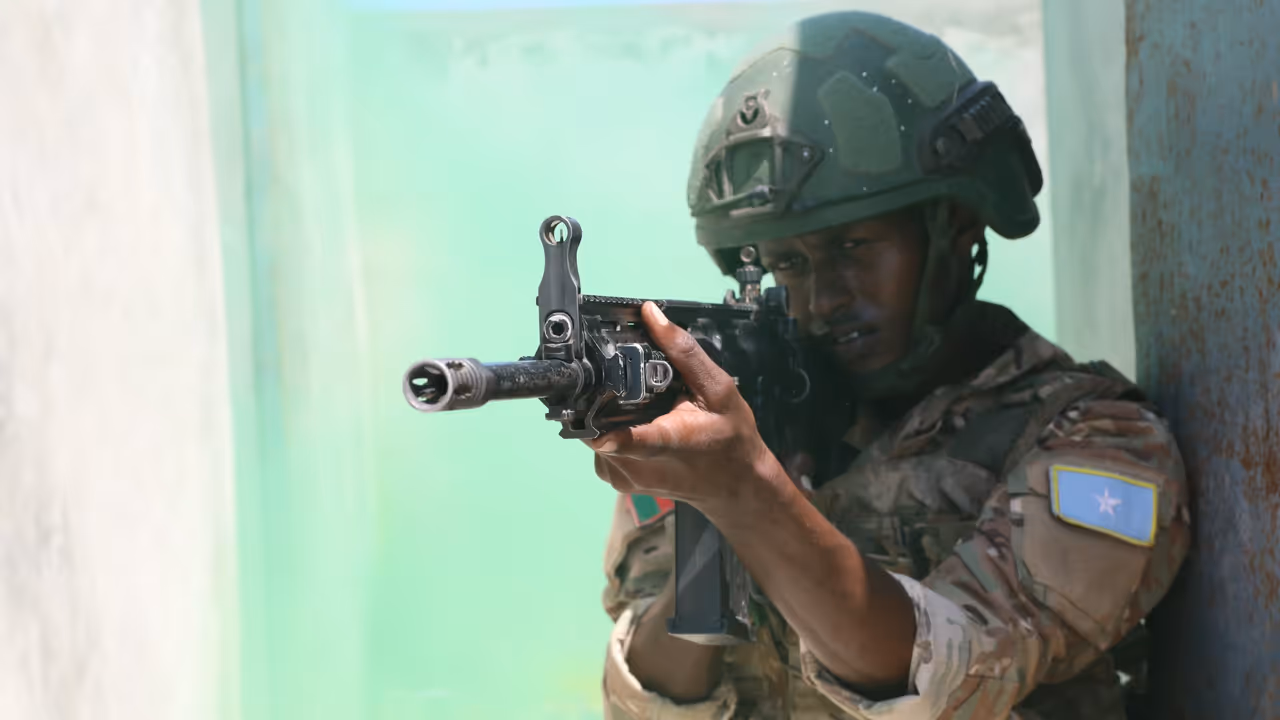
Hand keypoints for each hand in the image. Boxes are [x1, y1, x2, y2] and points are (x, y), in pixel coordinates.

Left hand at [585, 302, 785, 509]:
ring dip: (607, 412)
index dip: (598, 415)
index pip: (623, 436)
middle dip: (602, 395)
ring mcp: (622, 476)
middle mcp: (635, 464)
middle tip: (626, 381)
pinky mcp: (616, 480)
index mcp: (665, 442)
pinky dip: (610, 428)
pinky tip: (635, 422)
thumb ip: (683, 351)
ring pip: (592, 431)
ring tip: (637, 404)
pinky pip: (598, 444)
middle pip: (594, 419)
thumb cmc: (731, 439)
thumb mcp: (718, 389)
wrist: (736, 485)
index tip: (583, 395)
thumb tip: (651, 314)